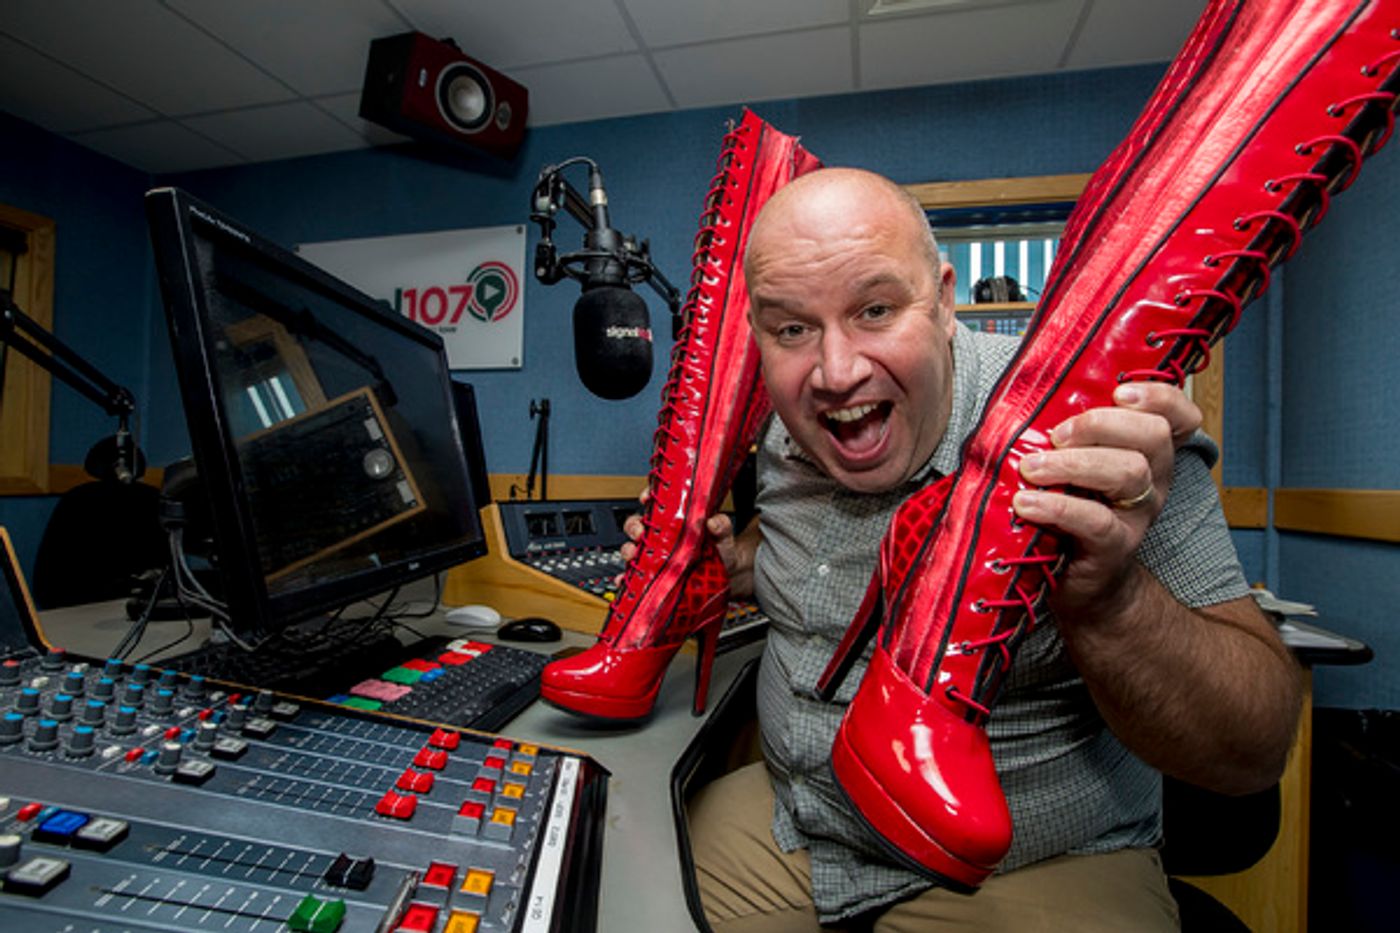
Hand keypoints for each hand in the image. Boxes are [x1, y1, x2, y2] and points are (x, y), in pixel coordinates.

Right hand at [616, 487, 753, 595]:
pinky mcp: (653, 574)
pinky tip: (625, 581)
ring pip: (633, 548)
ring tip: (633, 556)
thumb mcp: (723, 536)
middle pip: (638, 525)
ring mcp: (655, 555)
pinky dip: (626, 578)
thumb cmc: (720, 551)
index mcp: (675, 520)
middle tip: (639, 533)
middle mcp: (661, 535)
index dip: (648, 496)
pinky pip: (634, 575)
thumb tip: (714, 522)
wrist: (725, 577)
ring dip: (628, 551)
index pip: (656, 503)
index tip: (647, 499)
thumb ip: (722, 526)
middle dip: (634, 527)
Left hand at [1011, 381, 1201, 617]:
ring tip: (1030, 468)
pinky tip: (1025, 504)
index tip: (1119, 391)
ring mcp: (1136, 516)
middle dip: (1100, 424)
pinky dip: (1057, 507)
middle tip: (1055, 435)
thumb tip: (1017, 398)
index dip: (1158, 397)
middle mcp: (1152, 481)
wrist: (1080, 584)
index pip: (1176, 417)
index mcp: (1145, 454)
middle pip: (1152, 436)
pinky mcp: (1113, 548)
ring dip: (1073, 463)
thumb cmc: (1068, 513)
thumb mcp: (1072, 467)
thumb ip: (1064, 435)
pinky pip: (1096, 522)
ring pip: (1128, 473)